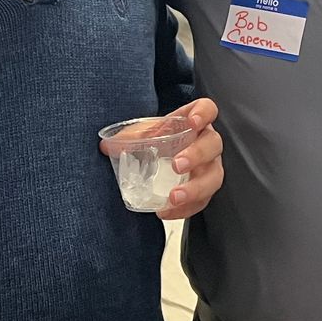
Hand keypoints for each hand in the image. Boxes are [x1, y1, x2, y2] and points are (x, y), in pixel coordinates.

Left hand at [97, 97, 222, 221]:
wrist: (164, 157)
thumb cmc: (159, 140)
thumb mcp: (145, 134)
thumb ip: (129, 138)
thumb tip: (107, 146)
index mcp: (194, 122)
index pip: (208, 109)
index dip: (204, 114)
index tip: (192, 122)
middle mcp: (207, 143)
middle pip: (213, 145)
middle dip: (197, 155)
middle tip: (176, 165)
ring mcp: (210, 167)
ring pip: (214, 177)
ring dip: (195, 188)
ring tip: (174, 197)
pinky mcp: (205, 189)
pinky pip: (203, 201)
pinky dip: (185, 208)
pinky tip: (167, 211)